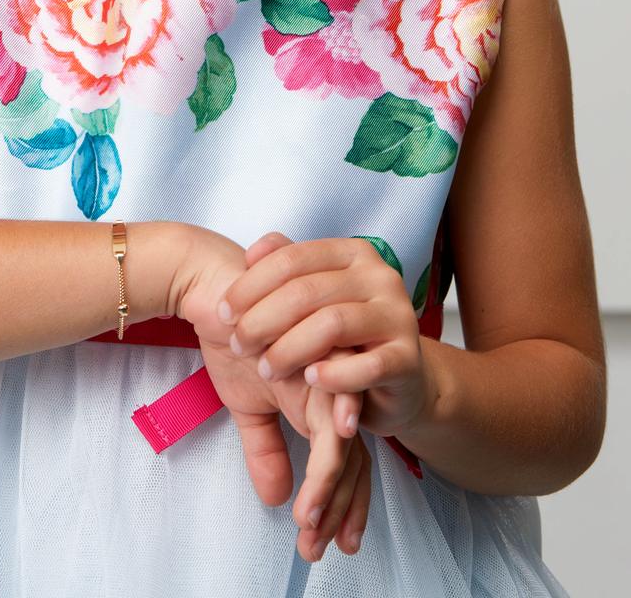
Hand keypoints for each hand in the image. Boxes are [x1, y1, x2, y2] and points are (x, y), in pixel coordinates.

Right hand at [178, 228, 369, 560]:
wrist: (214, 287)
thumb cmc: (233, 335)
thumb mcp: (245, 402)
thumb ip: (266, 447)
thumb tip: (276, 497)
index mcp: (322, 396)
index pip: (345, 458)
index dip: (341, 503)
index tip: (330, 544)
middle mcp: (332, 386)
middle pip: (354, 458)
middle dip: (341, 508)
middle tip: (321, 548)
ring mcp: (328, 372)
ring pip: (343, 445)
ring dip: (328, 492)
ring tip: (310, 526)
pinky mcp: (315, 359)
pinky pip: (327, 415)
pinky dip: (323, 451)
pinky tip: (315, 485)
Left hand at [217, 233, 436, 441]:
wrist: (401, 380)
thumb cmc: (346, 336)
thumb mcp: (315, 297)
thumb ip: (287, 269)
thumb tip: (253, 251)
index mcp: (354, 254)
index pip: (292, 258)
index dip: (250, 285)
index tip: (222, 312)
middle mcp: (380, 277)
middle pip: (305, 291)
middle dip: (261, 320)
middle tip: (238, 344)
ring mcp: (398, 315)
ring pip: (331, 324)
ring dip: (288, 349)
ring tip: (266, 368)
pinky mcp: (408, 359)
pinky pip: (367, 366)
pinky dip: (333, 375)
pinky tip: (309, 380)